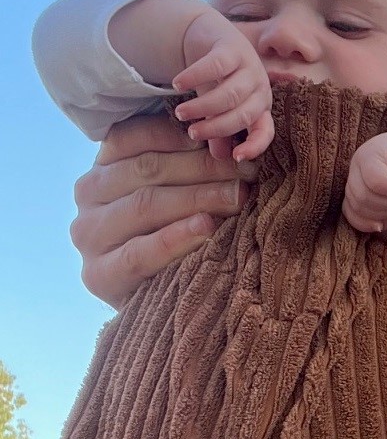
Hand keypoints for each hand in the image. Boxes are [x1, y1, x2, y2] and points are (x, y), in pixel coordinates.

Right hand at [72, 114, 255, 306]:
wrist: (157, 302)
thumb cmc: (176, 236)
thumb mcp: (179, 193)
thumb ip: (189, 166)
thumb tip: (230, 141)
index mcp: (104, 165)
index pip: (136, 137)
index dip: (183, 136)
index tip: (226, 140)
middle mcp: (88, 193)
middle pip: (148, 169)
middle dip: (204, 167)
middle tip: (247, 171)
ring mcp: (88, 234)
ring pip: (146, 204)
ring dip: (198, 198)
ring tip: (237, 196)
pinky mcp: (98, 274)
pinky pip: (139, 252)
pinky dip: (176, 238)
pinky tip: (207, 228)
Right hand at [171, 8, 273, 161]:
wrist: (210, 37)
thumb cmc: (218, 80)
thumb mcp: (218, 108)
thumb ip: (221, 132)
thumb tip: (221, 157)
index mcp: (260, 107)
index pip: (265, 131)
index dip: (255, 146)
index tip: (236, 157)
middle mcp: (260, 88)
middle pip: (243, 115)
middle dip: (216, 127)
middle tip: (192, 132)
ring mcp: (249, 66)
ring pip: (230, 94)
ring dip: (203, 107)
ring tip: (180, 112)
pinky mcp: (233, 47)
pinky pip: (215, 66)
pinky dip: (194, 76)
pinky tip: (177, 84)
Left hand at [343, 123, 386, 233]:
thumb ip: (376, 220)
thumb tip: (376, 226)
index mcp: (354, 187)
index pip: (351, 215)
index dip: (374, 220)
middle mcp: (353, 172)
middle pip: (358, 206)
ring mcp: (360, 160)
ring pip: (365, 195)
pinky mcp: (372, 151)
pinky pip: (376, 181)